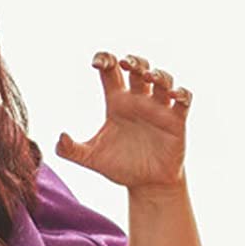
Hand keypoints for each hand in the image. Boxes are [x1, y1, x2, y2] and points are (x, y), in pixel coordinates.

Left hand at [56, 51, 191, 192]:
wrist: (146, 186)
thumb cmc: (119, 168)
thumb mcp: (91, 159)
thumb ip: (70, 150)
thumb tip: (60, 137)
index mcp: (116, 103)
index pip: (110, 71)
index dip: (105, 59)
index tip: (97, 63)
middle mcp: (138, 101)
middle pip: (138, 67)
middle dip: (134, 60)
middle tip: (126, 64)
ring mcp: (159, 109)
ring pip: (162, 79)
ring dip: (158, 73)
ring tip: (150, 78)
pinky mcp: (176, 121)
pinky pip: (184, 99)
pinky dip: (181, 93)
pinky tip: (174, 95)